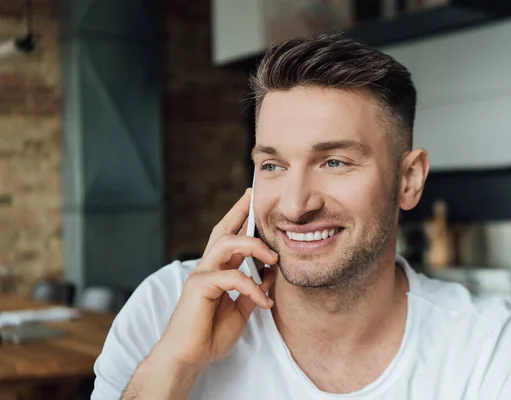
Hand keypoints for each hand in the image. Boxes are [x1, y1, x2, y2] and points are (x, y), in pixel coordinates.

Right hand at [152, 188, 277, 370]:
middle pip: (223, 230)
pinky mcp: (199, 286)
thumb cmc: (210, 333)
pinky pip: (231, 277)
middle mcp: (207, 267)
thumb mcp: (241, 309)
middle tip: (254, 198)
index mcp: (217, 270)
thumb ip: (254, 289)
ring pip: (225, 244)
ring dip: (253, 245)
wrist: (188, 357)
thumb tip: (271, 273)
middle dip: (239, 212)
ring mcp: (201, 274)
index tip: (252, 202)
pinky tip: (263, 300)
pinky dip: (251, 285)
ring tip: (274, 258)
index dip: (239, 218)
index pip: (228, 237)